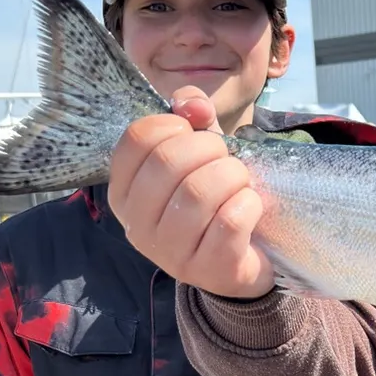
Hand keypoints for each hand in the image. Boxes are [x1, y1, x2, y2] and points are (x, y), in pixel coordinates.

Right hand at [108, 87, 275, 297]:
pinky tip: (250, 209)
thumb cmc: (215, 197)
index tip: (195, 135)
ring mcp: (169, 254)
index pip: (137, 138)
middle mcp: (137, 226)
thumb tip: (194, 105)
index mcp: (125, 191)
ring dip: (233, 177)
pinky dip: (250, 204)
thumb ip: (193, 115)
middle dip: (210, 149)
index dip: (175, 125)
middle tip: (225, 161)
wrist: (245, 256)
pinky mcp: (208, 270)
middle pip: (168, 161)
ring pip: (200, 191)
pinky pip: (230, 220)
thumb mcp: (200, 149)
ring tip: (239, 185)